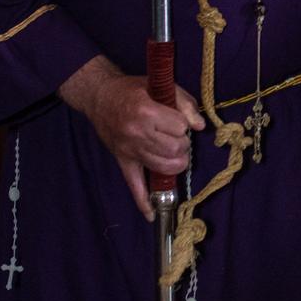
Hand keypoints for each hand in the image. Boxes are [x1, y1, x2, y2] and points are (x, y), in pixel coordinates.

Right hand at [62, 61, 206, 220]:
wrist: (101, 97)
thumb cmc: (133, 90)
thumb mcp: (160, 87)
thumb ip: (184, 103)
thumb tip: (200, 125)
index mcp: (146, 112)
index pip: (180, 127)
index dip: (184, 124)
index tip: (178, 120)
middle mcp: (137, 134)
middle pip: (174, 149)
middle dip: (183, 143)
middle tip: (178, 136)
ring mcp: (129, 150)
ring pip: (163, 167)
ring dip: (176, 162)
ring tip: (175, 153)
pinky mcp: (123, 161)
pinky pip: (134, 185)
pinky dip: (144, 202)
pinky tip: (152, 214)